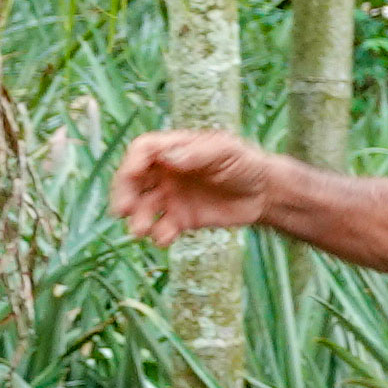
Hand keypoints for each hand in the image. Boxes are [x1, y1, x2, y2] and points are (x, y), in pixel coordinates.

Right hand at [110, 130, 271, 248]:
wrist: (264, 194)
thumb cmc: (245, 163)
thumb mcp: (225, 151)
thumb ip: (197, 154)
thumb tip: (168, 158)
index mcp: (174, 149)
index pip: (141, 151)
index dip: (132, 162)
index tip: (131, 176)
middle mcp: (166, 172)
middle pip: (133, 180)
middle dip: (124, 194)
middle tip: (122, 211)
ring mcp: (171, 196)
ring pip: (143, 207)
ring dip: (138, 219)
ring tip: (141, 230)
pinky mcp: (180, 219)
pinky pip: (161, 228)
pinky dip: (159, 235)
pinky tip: (166, 238)